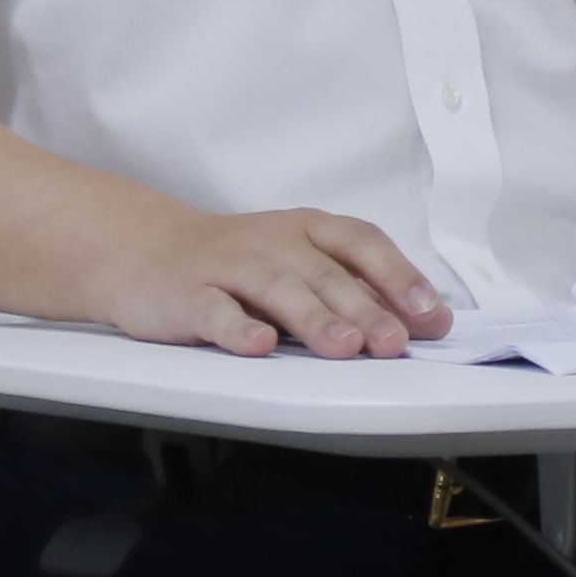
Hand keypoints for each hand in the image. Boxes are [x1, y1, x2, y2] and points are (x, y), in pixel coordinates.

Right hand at [103, 204, 454, 357]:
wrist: (146, 250)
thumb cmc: (238, 263)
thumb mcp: (299, 263)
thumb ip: (356, 289)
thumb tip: (427, 320)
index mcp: (307, 230)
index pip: (360, 243)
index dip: (397, 274)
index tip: (428, 312)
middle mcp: (273, 243)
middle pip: (324, 273)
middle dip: (363, 307)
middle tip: (393, 342)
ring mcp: (229, 267)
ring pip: (277, 289)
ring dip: (313, 318)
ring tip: (343, 346)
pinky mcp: (189, 294)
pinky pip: (216, 310)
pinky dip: (238, 327)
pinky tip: (259, 345)